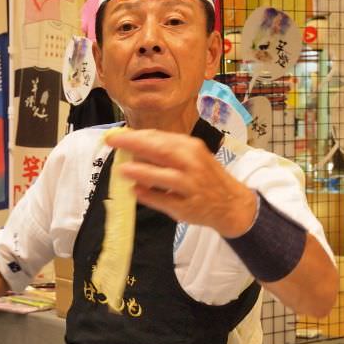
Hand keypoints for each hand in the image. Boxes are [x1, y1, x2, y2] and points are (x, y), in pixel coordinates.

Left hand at [105, 129, 257, 237]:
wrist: (231, 203)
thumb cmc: (205, 177)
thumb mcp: (191, 157)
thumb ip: (166, 150)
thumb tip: (134, 143)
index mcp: (191, 148)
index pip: (160, 138)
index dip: (136, 136)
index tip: (116, 135)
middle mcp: (192, 165)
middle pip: (161, 151)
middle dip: (134, 145)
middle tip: (112, 143)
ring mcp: (190, 187)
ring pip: (163, 177)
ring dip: (142, 172)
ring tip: (123, 169)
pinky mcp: (186, 207)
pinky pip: (163, 201)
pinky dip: (148, 196)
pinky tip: (135, 191)